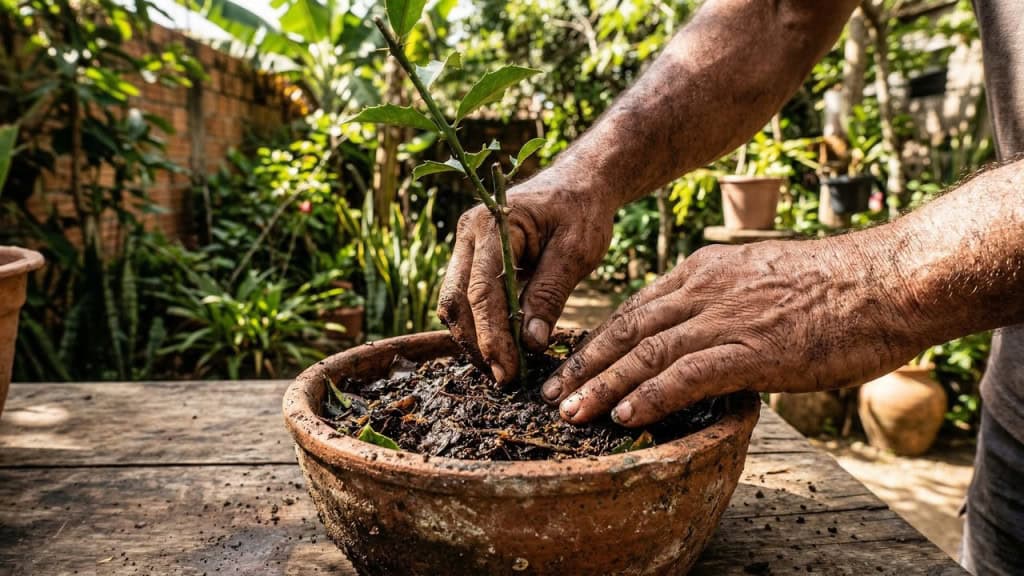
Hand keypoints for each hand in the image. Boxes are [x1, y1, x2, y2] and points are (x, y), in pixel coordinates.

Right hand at [437, 172, 615, 384]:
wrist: (580, 183)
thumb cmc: (581, 211)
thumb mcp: (575, 252)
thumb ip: (550, 295)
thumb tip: (530, 343)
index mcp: (491, 224)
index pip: (482, 291)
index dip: (492, 336)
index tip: (507, 371)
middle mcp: (468, 233)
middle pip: (456, 300)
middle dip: (477, 343)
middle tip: (504, 378)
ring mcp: (466, 246)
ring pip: (455, 303)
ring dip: (475, 338)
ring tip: (503, 369)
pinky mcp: (473, 259)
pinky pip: (467, 298)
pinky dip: (480, 325)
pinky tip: (501, 349)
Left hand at [541, 237, 927, 426]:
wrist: (887, 280)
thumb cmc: (836, 285)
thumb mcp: (765, 279)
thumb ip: (728, 300)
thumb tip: (711, 329)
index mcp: (705, 272)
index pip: (638, 308)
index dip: (602, 339)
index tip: (577, 363)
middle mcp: (704, 291)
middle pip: (628, 330)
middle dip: (585, 364)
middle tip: (552, 392)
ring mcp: (724, 319)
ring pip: (645, 354)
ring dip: (603, 386)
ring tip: (570, 412)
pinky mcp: (750, 349)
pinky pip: (686, 375)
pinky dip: (651, 397)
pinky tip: (625, 417)